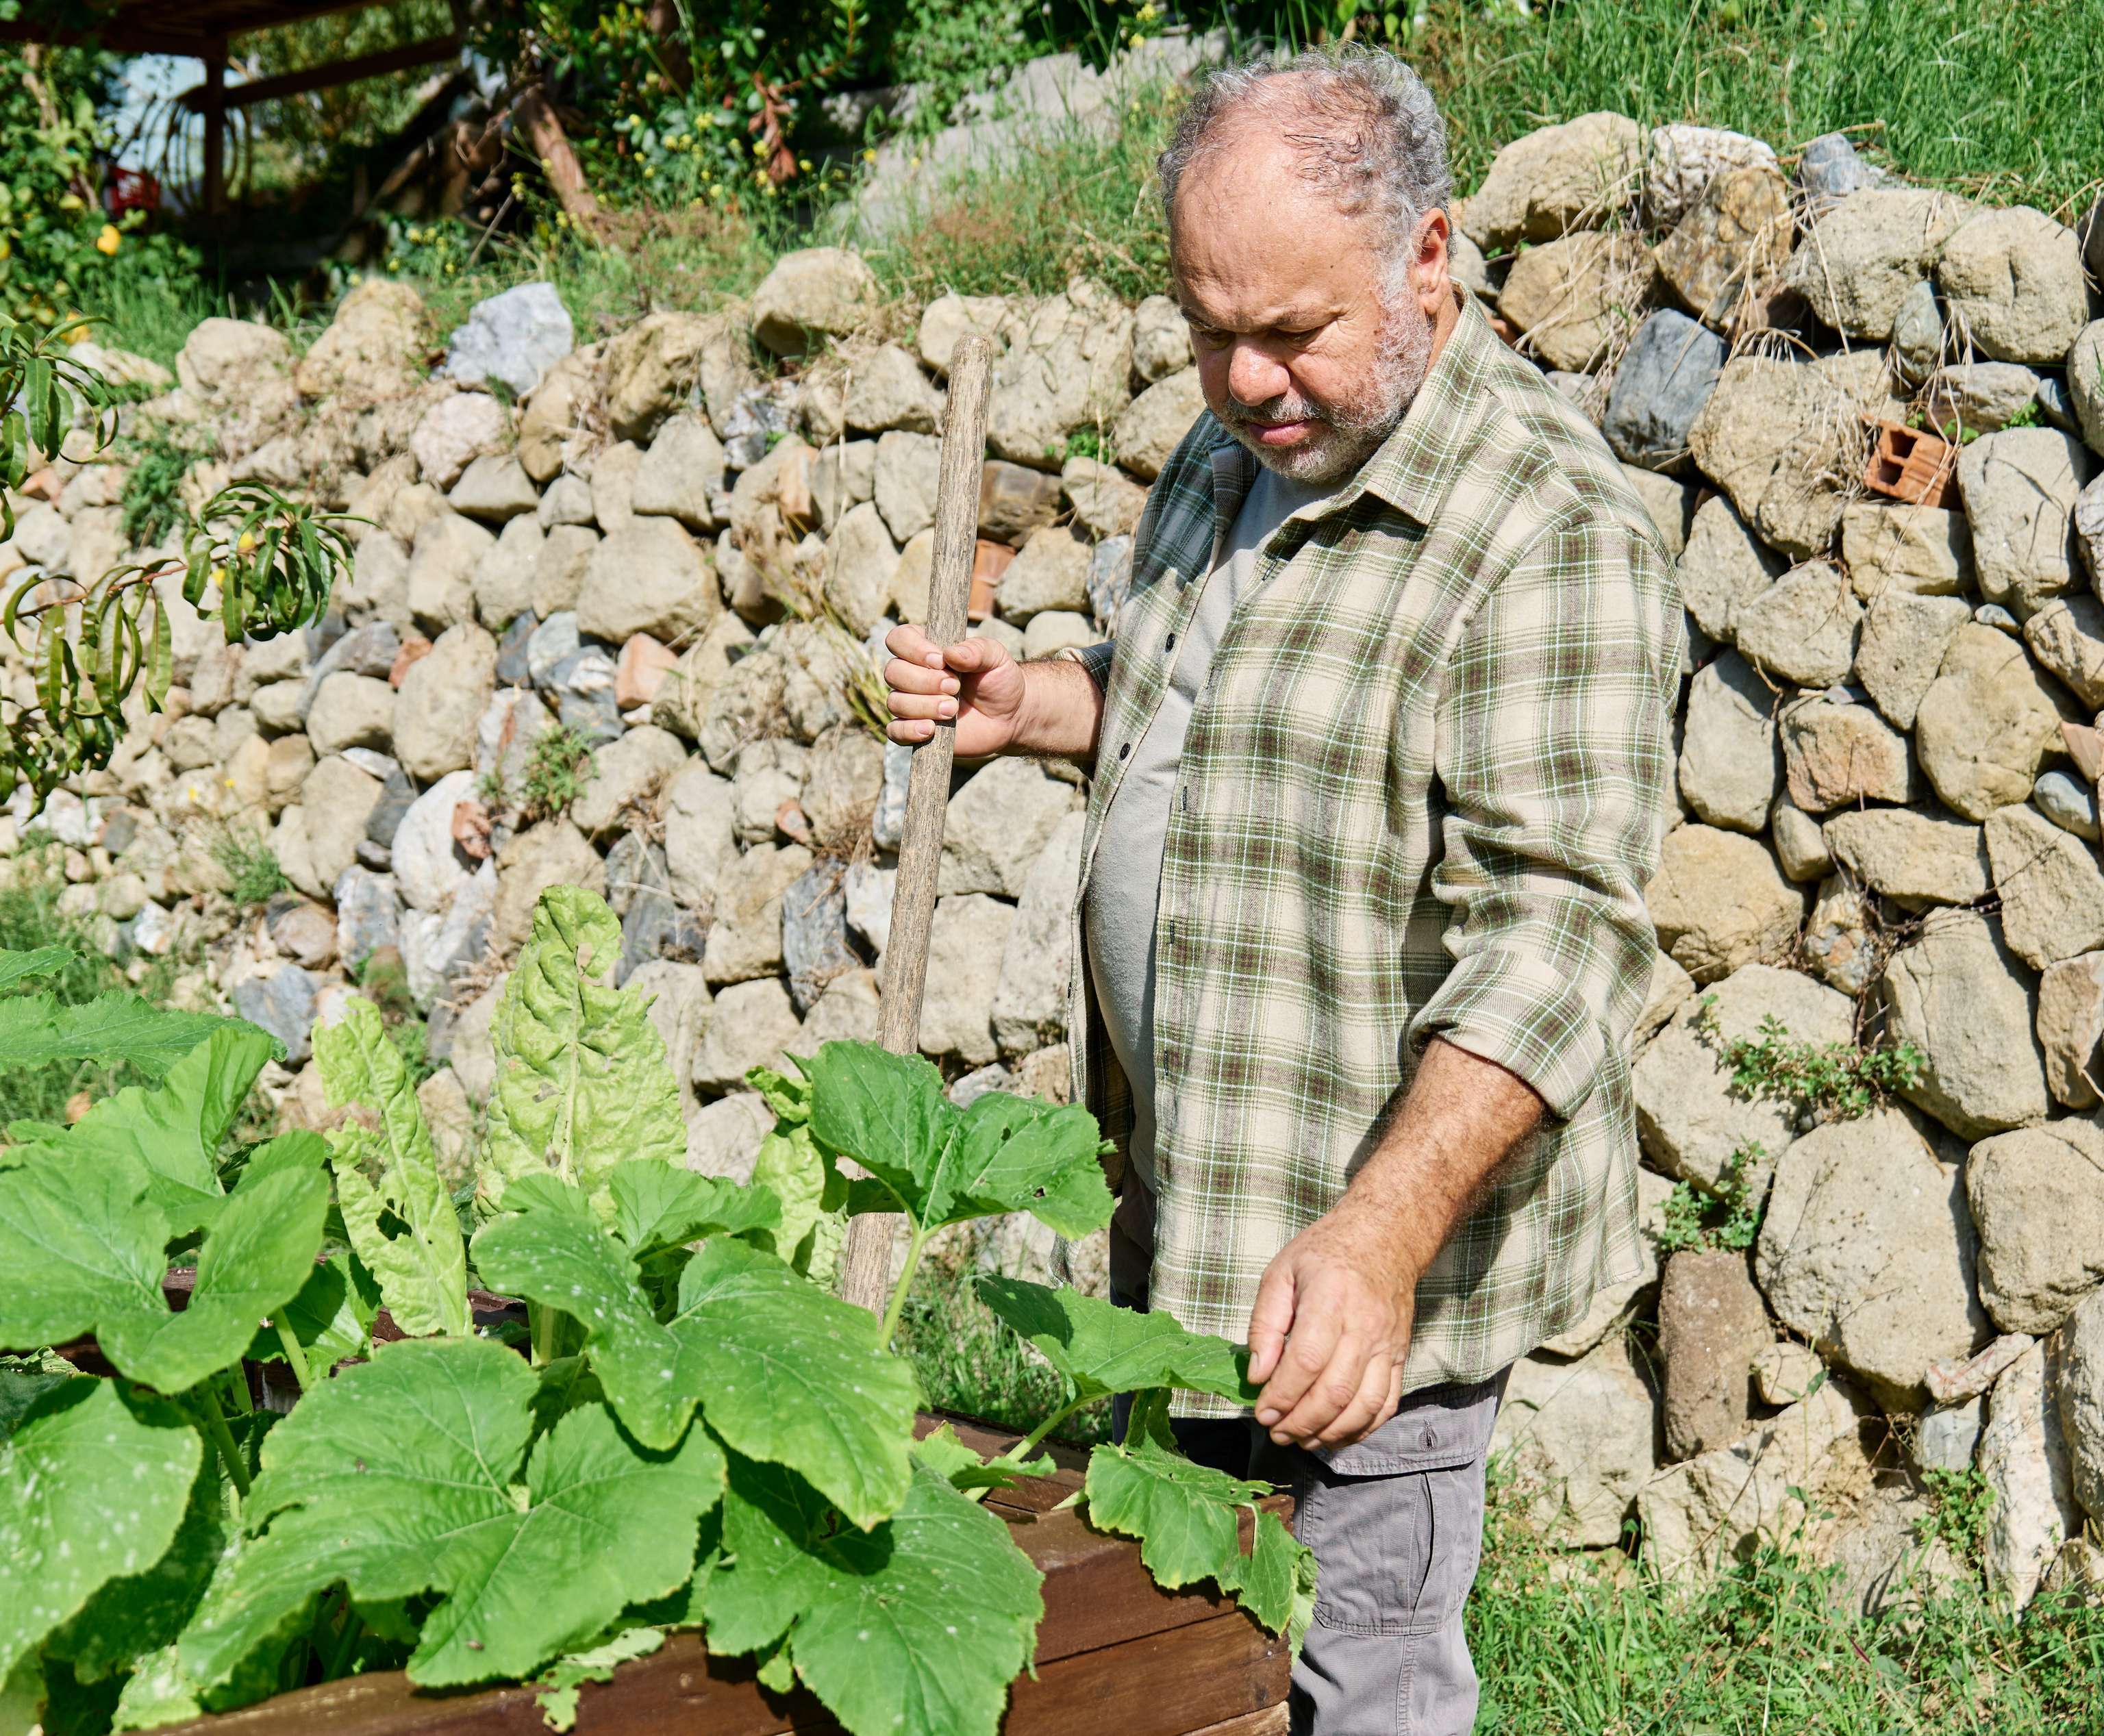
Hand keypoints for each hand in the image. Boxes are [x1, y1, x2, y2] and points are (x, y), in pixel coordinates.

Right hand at [883, 624, 1027, 757]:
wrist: (1009, 715)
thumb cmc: (998, 679)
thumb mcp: (995, 657)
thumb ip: (977, 650)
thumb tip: (950, 654)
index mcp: (926, 649)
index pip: (899, 639)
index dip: (913, 649)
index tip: (940, 660)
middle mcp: (912, 675)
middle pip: (893, 672)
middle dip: (924, 681)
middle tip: (955, 687)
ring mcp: (911, 703)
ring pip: (895, 702)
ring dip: (924, 706)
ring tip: (952, 710)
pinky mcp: (914, 730)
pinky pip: (895, 731)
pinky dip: (909, 731)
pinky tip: (930, 729)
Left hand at [1246, 1199, 1416, 1448]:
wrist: (1384, 1239)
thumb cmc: (1324, 1254)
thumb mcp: (1280, 1273)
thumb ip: (1265, 1324)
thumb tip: (1257, 1376)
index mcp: (1330, 1299)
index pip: (1307, 1361)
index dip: (1282, 1395)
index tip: (1262, 1412)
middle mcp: (1364, 1325)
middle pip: (1335, 1391)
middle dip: (1300, 1422)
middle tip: (1275, 1433)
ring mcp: (1387, 1344)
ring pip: (1362, 1406)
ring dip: (1329, 1432)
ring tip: (1301, 1439)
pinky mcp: (1400, 1356)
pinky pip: (1385, 1405)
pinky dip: (1361, 1429)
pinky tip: (1335, 1434)